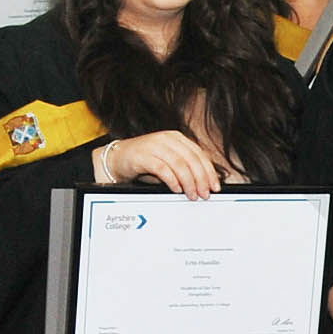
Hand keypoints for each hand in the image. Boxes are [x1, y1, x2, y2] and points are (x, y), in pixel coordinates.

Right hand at [99, 130, 227, 200]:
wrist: (117, 158)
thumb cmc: (145, 162)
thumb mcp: (168, 163)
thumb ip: (184, 169)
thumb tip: (204, 184)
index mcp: (177, 139)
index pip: (199, 154)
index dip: (209, 171)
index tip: (215, 186)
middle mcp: (167, 139)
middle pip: (191, 159)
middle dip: (201, 179)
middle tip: (204, 194)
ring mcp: (154, 146)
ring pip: (179, 164)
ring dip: (188, 182)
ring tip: (192, 195)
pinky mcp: (143, 155)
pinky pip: (162, 168)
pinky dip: (172, 180)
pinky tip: (176, 189)